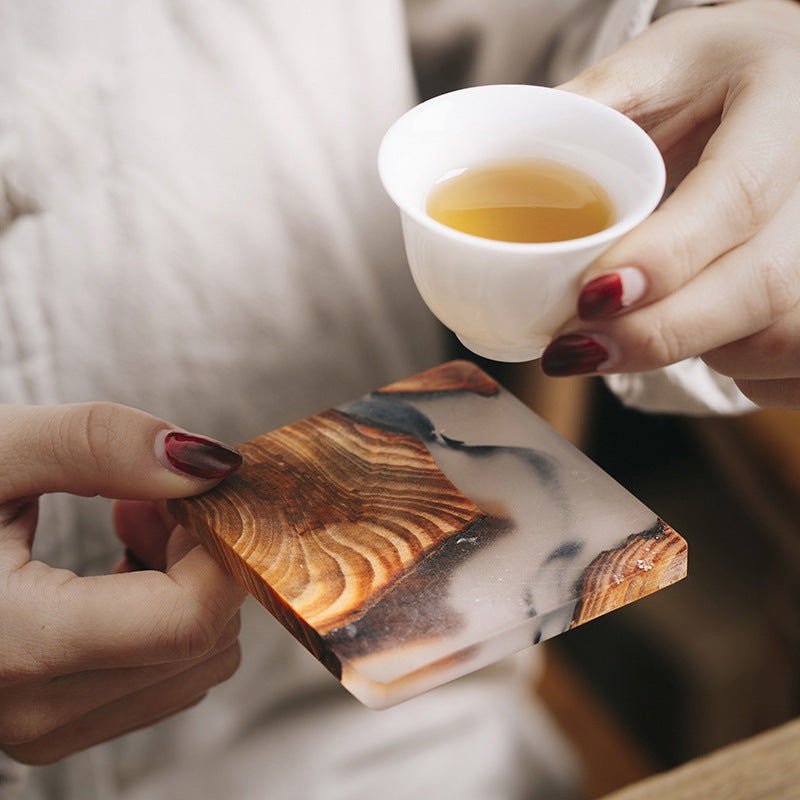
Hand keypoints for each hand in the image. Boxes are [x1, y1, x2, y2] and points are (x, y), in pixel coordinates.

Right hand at [0, 402, 246, 764]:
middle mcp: (34, 711)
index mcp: (14, 645)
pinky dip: (165, 614)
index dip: (220, 545)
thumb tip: (208, 466)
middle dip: (201, 555)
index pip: (189, 618)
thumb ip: (96, 444)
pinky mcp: (55, 724)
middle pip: (202, 640)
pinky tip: (119, 562)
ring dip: (186, 582)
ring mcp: (45, 730)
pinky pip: (163, 676)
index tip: (204, 490)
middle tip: (151, 495)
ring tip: (127, 518)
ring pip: (195, 662)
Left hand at [541, 0, 799, 408]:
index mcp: (785, 110)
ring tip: (630, 330)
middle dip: (657, 335)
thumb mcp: (664, 61)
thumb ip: (594, 104)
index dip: (665, 259)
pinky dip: (738, 371)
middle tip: (573, 350)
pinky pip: (791, 367)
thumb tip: (502, 157)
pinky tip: (700, 338)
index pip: (736, 197)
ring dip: (691, 352)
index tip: (590, 297)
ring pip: (778, 339)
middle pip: (761, 289)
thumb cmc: (729, 76)